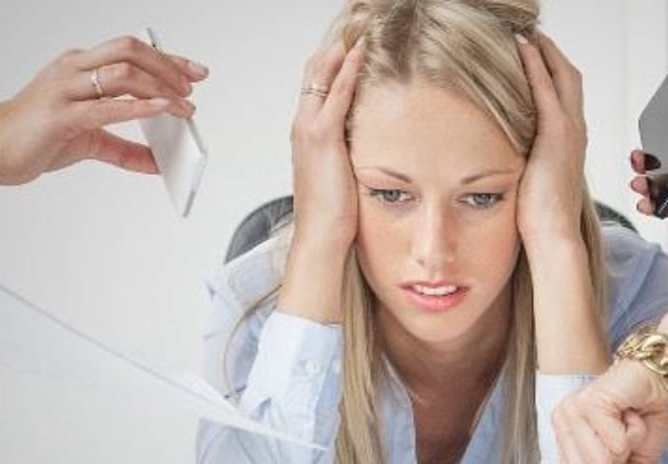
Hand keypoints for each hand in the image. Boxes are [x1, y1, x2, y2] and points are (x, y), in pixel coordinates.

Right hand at [0, 35, 208, 183]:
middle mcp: (73, 70)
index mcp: (79, 66)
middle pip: (130, 50)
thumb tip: (157, 164)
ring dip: (160, 87)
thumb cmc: (35, 136)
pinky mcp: (61, 115)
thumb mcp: (90, 141)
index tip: (196, 71)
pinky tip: (161, 110)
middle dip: (167, 67)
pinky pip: (106, 106)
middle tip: (191, 89)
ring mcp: (65, 89)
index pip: (131, 50)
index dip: (168, 58)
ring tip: (183, 107)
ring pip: (122, 72)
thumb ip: (125, 151)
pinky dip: (139, 107)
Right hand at [289, 38, 364, 251]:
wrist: (321, 236)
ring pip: (322, 75)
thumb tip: (365, 148)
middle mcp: (302, 126)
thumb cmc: (331, 214)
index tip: (352, 40)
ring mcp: (309, 129)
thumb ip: (347, 155)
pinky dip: (348, 69)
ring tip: (360, 26)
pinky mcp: (322, 137)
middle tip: (357, 23)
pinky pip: (337, 93)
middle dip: (335, 45)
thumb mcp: (340, 175)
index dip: (332, 60)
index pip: (317, 85)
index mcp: (306, 135)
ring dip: (341, 48)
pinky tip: (360, 52)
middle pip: (315, 71)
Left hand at [514, 32, 587, 247]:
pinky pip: (547, 88)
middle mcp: (576, 131)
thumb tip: (507, 157)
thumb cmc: (540, 217)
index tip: (536, 55)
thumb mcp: (533, 180)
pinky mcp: (557, 133)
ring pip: (562, 76)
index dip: (553, 72)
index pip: (566, 96)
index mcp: (571, 142)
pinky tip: (522, 49)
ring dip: (545, 52)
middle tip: (533, 35)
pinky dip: (536, 65)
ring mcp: (569, 130)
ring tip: (527, 35)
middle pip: (570, 78)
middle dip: (552, 54)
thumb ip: (527, 161)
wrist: (553, 233)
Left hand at [551, 358, 667, 463]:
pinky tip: (629, 412)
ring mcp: (572, 413)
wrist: (661, 382)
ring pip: (602, 463)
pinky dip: (635, 431)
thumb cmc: (646, 417)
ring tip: (626, 422)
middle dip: (618, 463)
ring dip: (628, 445)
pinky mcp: (588, 403)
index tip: (617, 452)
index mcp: (566, 442)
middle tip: (623, 435)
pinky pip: (617, 443)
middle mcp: (562, 426)